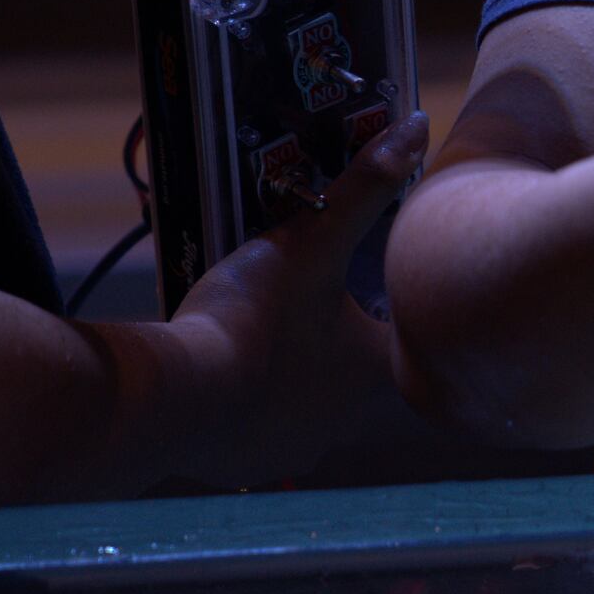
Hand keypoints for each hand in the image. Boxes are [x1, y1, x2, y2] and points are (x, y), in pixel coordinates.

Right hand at [158, 112, 424, 481]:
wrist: (175, 396)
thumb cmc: (251, 319)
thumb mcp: (309, 241)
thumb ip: (365, 188)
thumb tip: (418, 127)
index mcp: (377, 372)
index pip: (399, 335)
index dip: (375, 303)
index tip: (347, 283)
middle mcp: (347, 421)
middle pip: (346, 369)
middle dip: (322, 337)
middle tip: (287, 305)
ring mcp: (296, 450)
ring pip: (300, 402)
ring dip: (281, 373)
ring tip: (252, 336)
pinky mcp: (249, 466)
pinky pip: (255, 431)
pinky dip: (241, 406)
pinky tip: (222, 377)